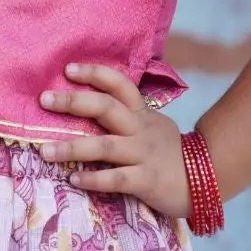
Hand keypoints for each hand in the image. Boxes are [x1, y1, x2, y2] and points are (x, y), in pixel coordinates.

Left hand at [37, 63, 189, 219]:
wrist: (206, 181)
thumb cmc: (168, 154)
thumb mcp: (151, 126)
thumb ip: (126, 117)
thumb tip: (85, 107)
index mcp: (141, 113)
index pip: (119, 84)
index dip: (94, 73)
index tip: (68, 69)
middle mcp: (141, 129)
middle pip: (107, 107)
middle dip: (73, 102)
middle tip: (44, 99)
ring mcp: (144, 154)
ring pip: (105, 146)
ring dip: (72, 147)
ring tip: (45, 151)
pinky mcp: (147, 180)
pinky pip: (117, 178)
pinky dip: (93, 179)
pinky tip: (73, 178)